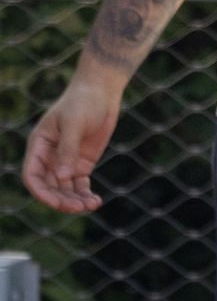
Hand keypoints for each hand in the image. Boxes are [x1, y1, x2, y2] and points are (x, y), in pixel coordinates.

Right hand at [23, 77, 123, 213]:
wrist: (101, 92)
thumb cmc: (83, 102)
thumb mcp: (74, 124)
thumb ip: (68, 150)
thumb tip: (62, 177)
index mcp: (39, 147)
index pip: (32, 176)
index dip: (41, 192)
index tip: (56, 202)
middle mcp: (49, 158)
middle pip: (49, 187)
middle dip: (61, 200)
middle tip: (78, 207)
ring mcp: (65, 162)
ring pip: (64, 189)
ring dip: (74, 200)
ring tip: (90, 205)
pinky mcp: (82, 163)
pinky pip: (80, 184)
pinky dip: (85, 194)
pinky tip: (95, 201)